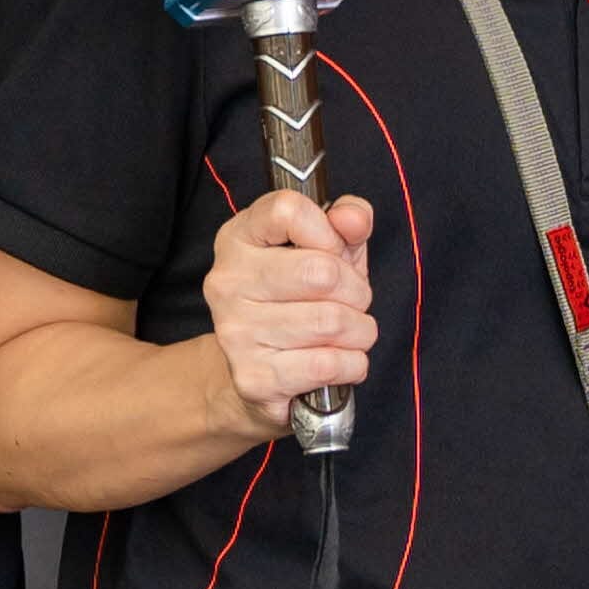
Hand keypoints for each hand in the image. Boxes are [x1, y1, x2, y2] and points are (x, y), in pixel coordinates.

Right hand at [201, 188, 377, 421]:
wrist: (260, 374)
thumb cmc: (299, 301)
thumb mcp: (328, 249)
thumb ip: (348, 221)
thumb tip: (353, 219)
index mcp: (239, 238)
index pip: (288, 210)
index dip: (329, 232)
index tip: (336, 252)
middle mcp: (228, 282)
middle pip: (322, 272)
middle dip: (357, 291)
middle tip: (353, 302)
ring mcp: (236, 331)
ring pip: (331, 322)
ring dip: (360, 331)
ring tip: (349, 333)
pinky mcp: (253, 378)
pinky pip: (328, 365)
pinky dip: (352, 364)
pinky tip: (342, 361)